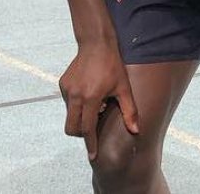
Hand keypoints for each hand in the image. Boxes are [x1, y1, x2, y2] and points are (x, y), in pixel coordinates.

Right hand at [59, 43, 139, 159]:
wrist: (96, 44)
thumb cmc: (112, 65)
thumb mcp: (124, 88)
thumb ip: (129, 111)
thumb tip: (136, 130)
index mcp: (91, 98)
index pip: (87, 129)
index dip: (91, 144)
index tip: (93, 156)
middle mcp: (75, 96)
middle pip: (72, 127)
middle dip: (81, 133)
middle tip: (94, 127)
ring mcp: (67, 90)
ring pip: (69, 115)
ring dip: (81, 117)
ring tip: (97, 104)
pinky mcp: (63, 84)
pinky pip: (68, 103)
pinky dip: (77, 105)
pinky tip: (90, 94)